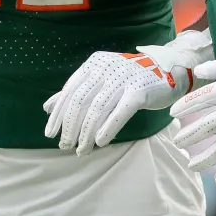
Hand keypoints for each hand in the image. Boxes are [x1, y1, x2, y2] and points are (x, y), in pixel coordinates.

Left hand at [44, 27, 211, 153]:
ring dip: (87, 133)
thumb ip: (75, 92)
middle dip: (71, 127)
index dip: (58, 114)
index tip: (50, 133)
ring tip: (82, 150)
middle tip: (66, 146)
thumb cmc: (129, 79)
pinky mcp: (140, 90)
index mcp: (93, 64)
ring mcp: (123, 78)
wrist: (168, 70)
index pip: (69, 91)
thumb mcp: (101, 80)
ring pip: (98, 109)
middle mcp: (106, 68)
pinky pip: (120, 112)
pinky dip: (108, 128)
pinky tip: (101, 143)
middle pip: (81, 101)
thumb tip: (47, 107)